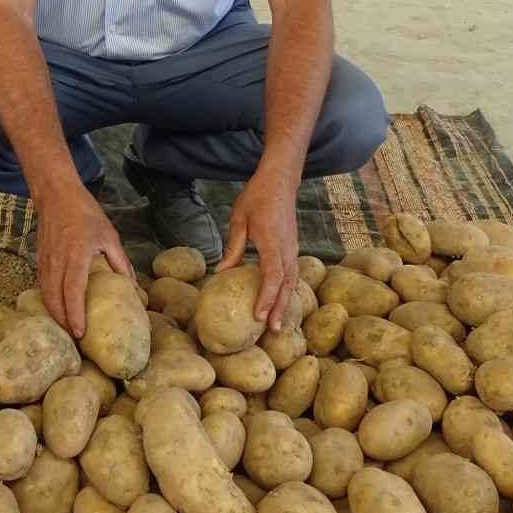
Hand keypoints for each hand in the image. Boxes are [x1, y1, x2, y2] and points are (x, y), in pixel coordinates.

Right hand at [36, 185, 133, 336]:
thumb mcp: (109, 236)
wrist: (56, 195)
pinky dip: (48, 303)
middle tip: (74, 341)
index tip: (80, 333)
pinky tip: (58, 312)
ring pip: (46, 296)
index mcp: (76, 254)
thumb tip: (133, 288)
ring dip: (54, 316)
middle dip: (62, 323)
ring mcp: (44, 262)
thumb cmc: (86, 214)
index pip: (73, 291)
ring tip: (67, 332)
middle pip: (55, 300)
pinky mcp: (39, 261)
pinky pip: (42, 287)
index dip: (75, 314)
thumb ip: (120, 263)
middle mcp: (57, 261)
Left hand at [218, 165, 299, 331]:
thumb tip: (219, 273)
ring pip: (291, 282)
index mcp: (272, 242)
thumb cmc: (256, 197)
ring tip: (277, 325)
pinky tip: (279, 303)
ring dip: (284, 303)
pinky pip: (292, 274)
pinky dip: (286, 291)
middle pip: (286, 285)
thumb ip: (233, 248)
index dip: (266, 298)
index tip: (259, 316)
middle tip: (272, 331)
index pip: (272, 276)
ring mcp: (293, 249)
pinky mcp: (293, 248)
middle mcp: (287, 249)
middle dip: (279, 309)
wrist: (280, 181)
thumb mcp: (239, 220)